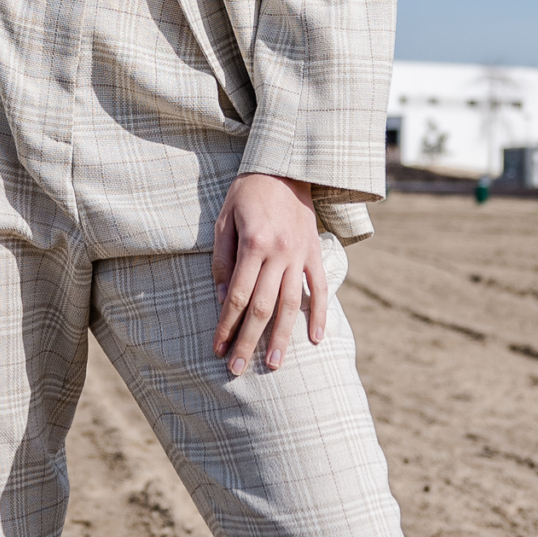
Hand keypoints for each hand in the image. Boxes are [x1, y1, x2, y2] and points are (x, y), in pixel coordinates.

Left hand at [211, 174, 327, 376]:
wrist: (285, 166)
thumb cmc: (246, 194)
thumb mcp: (224, 222)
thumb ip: (223, 261)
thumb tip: (224, 300)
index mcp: (254, 245)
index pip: (238, 296)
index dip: (226, 325)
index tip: (217, 348)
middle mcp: (280, 253)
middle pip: (263, 307)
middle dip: (248, 341)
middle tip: (237, 370)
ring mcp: (301, 255)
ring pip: (291, 305)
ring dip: (282, 338)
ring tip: (274, 365)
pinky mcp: (315, 252)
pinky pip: (320, 288)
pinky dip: (320, 314)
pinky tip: (316, 339)